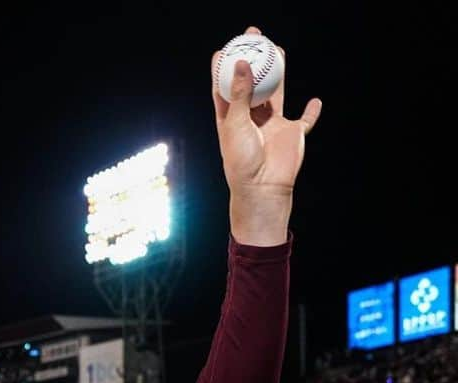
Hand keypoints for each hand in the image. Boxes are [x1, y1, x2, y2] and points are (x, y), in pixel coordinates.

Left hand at [212, 25, 321, 244]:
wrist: (262, 189)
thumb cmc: (242, 162)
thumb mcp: (236, 126)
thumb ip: (240, 95)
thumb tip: (243, 63)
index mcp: (231, 120)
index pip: (225, 89)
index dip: (224, 69)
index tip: (224, 48)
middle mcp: (251, 120)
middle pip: (252, 84)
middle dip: (254, 60)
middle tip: (254, 37)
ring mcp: (273, 126)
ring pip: (277, 93)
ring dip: (278, 73)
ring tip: (278, 50)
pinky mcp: (292, 134)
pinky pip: (306, 120)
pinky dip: (312, 112)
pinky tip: (315, 101)